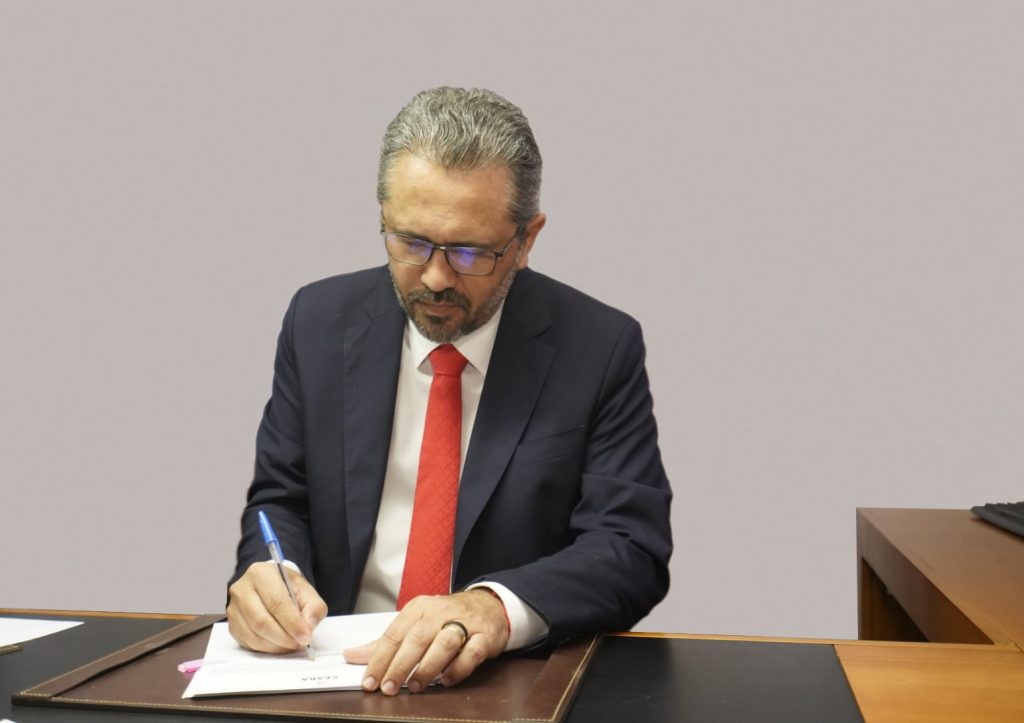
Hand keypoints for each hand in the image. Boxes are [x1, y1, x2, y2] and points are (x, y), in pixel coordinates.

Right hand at [227, 561, 327, 653]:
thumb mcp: (307, 591)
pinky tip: (279, 644)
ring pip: (253, 635)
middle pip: (261, 621)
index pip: (276, 602)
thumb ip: (313, 607)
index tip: (306, 636)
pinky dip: (266, 648)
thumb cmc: (288, 589)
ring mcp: (234, 608)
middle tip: (300, 643)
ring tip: (292, 644)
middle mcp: (242, 589)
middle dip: (284, 637)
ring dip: (276, 645)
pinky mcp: (232, 625)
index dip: (292, 623)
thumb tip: (307, 628)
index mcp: (261, 574)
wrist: (271, 587)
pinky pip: (248, 643)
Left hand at [343, 589, 509, 693]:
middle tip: (388, 687)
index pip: (394, 634)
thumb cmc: (447, 617)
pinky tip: (446, 680)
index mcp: (419, 608)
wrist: (488, 605)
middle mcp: (440, 613)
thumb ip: (386, 643)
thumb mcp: (415, 624)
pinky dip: (458, 668)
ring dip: (427, 667)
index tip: (369, 681)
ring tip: (414, 686)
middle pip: (417, 638)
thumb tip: (352, 656)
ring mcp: (464, 623)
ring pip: (444, 643)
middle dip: (400, 665)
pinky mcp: (484, 636)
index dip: (379, 659)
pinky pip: (472, 652)